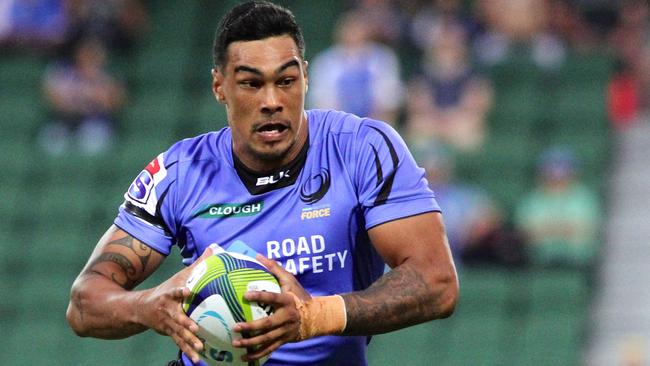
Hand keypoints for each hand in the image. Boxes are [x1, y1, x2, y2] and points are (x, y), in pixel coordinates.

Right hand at [134, 246, 213, 363]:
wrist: (141, 308)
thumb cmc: (166, 290)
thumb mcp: (179, 277)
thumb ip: (197, 265)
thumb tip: (214, 248)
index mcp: (170, 294)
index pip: (175, 291)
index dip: (180, 291)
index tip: (187, 291)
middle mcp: (168, 310)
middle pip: (178, 317)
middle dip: (186, 324)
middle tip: (196, 329)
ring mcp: (167, 323)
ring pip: (179, 333)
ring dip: (189, 341)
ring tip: (200, 347)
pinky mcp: (169, 333)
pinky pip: (180, 343)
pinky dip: (188, 351)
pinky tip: (198, 359)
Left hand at [231, 254, 310, 361]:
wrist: (317, 316)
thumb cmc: (299, 295)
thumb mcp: (290, 280)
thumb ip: (274, 268)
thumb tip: (258, 255)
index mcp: (287, 301)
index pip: (273, 298)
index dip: (260, 296)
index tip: (245, 295)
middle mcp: (287, 317)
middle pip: (267, 324)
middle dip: (251, 326)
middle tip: (235, 326)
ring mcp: (285, 331)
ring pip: (267, 339)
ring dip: (250, 343)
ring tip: (235, 342)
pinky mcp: (284, 340)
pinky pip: (269, 349)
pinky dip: (257, 355)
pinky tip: (244, 358)